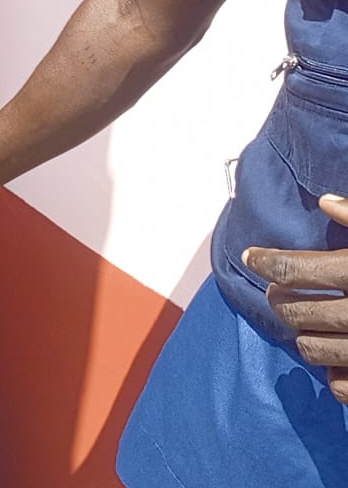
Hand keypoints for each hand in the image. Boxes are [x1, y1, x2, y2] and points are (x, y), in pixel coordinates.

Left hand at [244, 194, 347, 404]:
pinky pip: (340, 386)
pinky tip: (337, 357)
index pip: (292, 269)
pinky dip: (333, 374)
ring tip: (303, 321)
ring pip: (309, 348)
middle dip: (279, 298)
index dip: (264, 261)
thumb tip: (327, 202)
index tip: (250, 257)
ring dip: (300, 334)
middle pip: (293, 309)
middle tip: (276, 290)